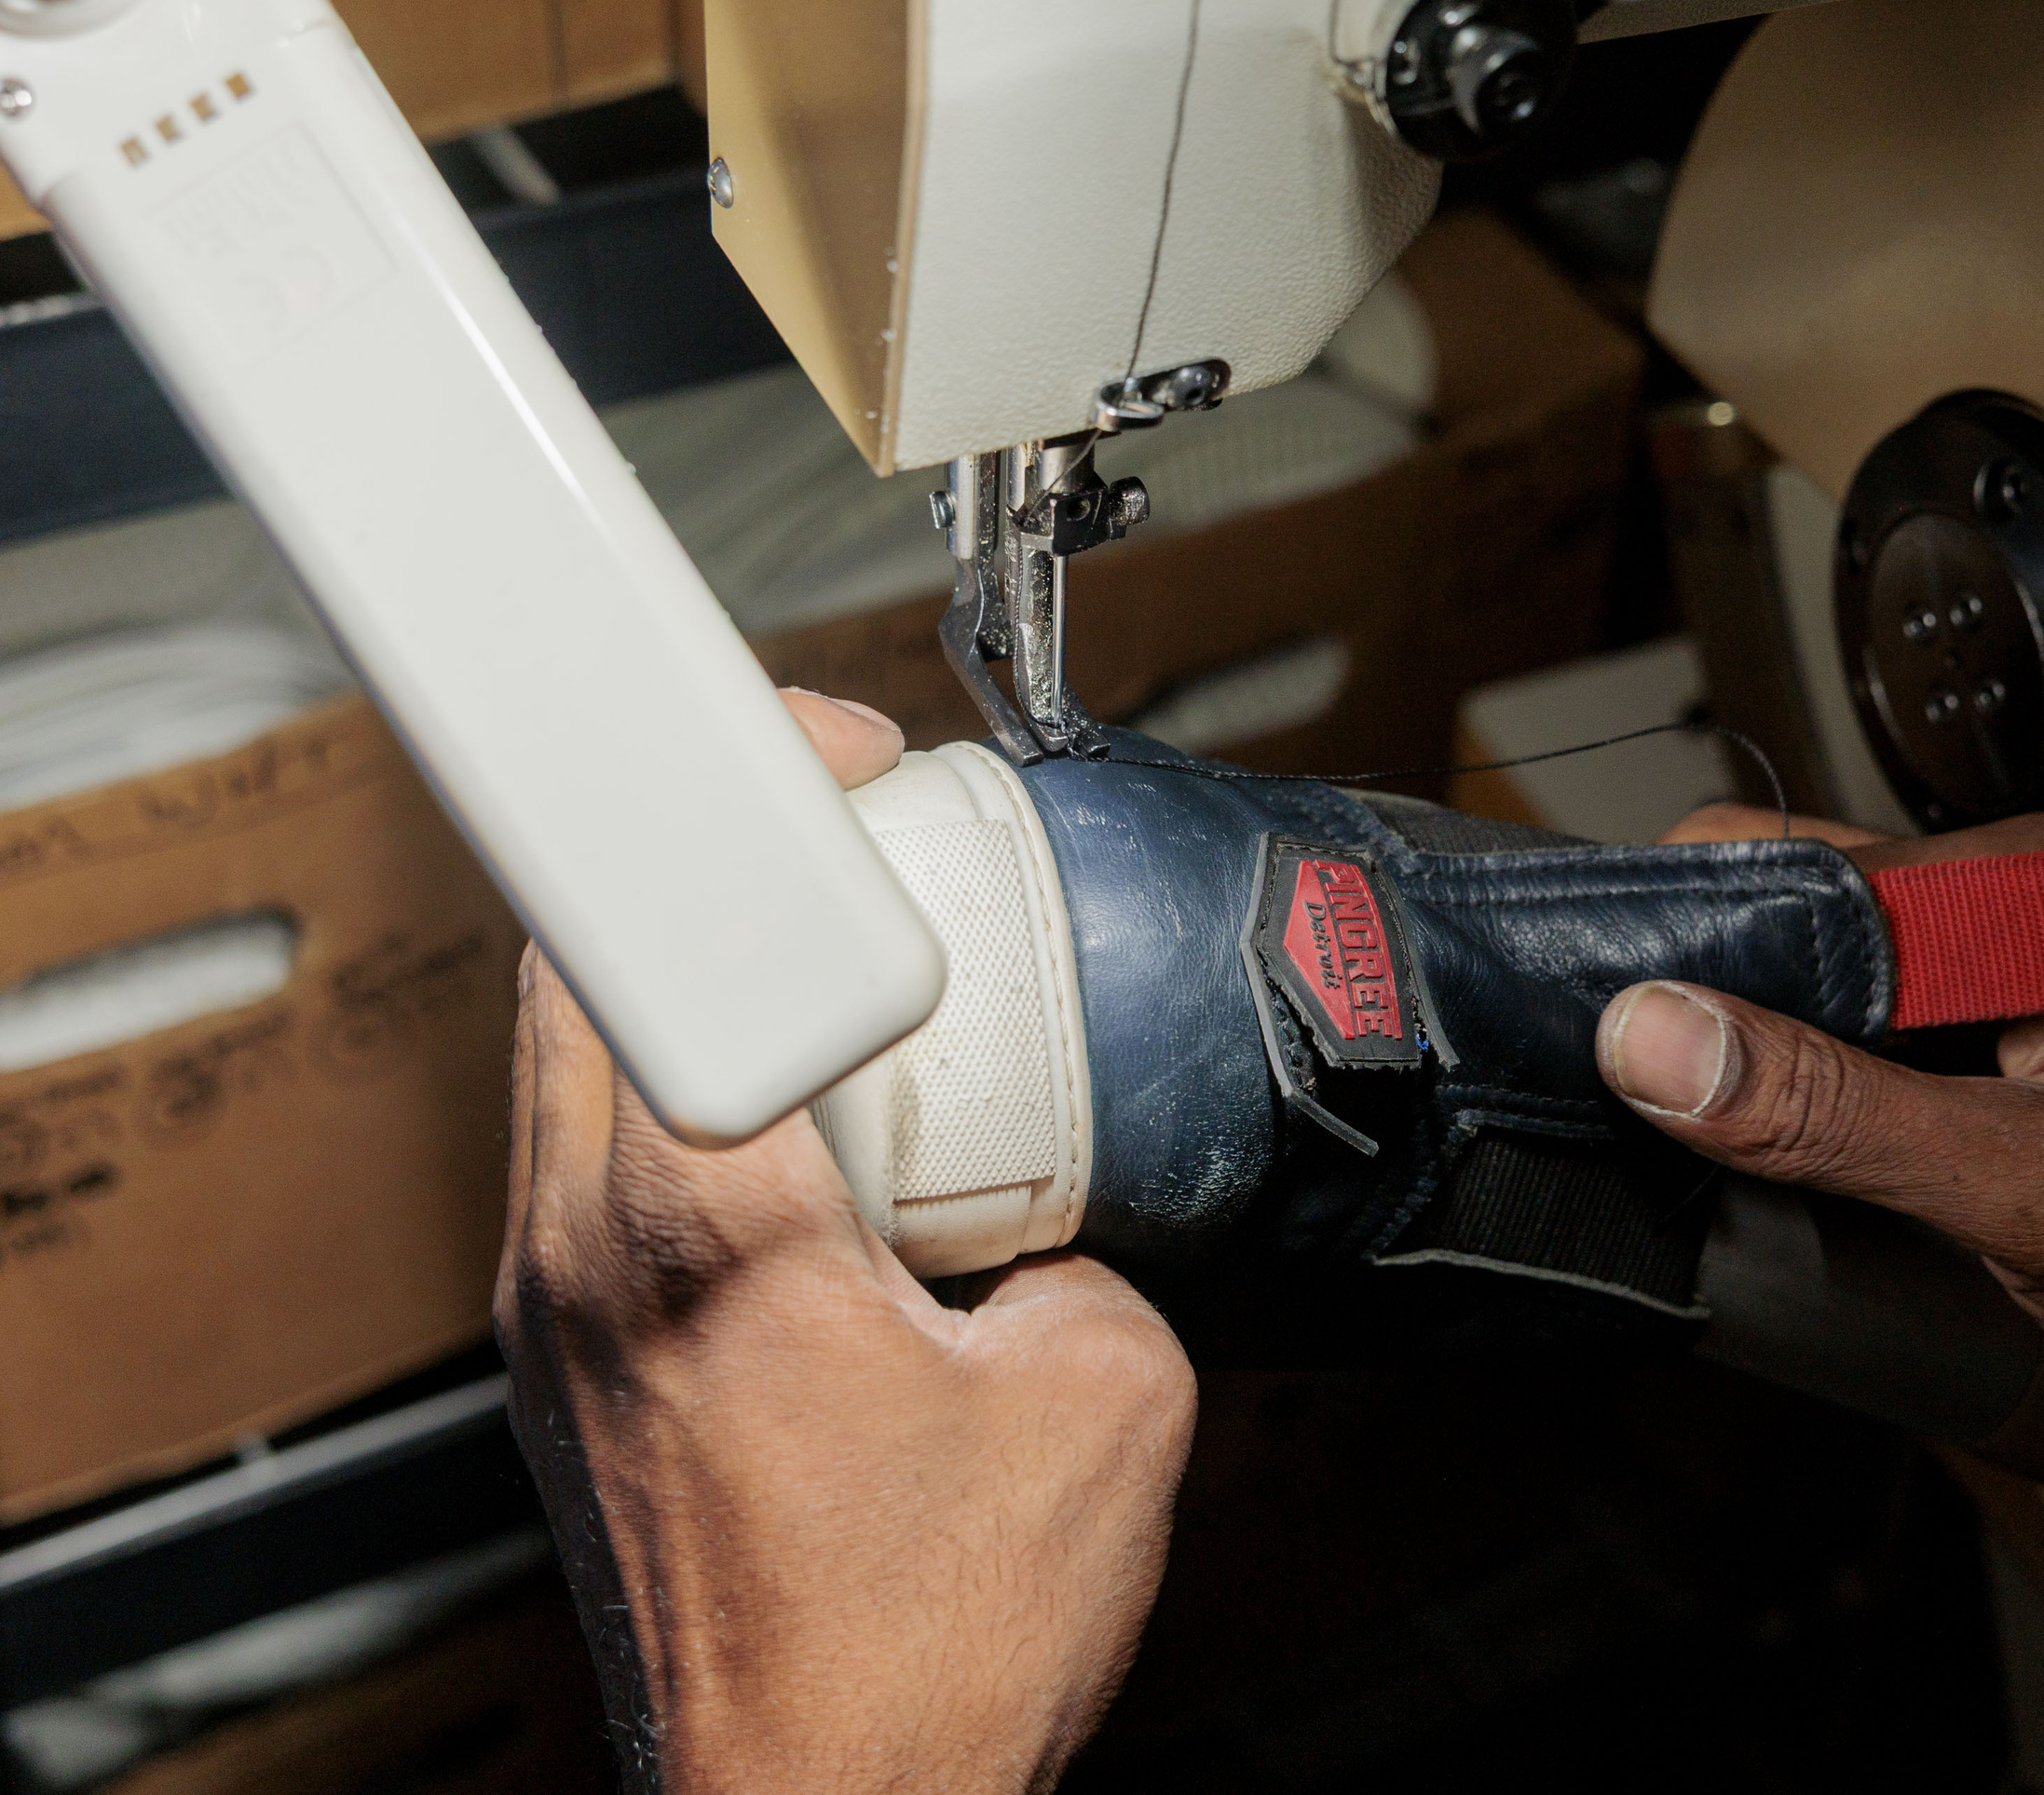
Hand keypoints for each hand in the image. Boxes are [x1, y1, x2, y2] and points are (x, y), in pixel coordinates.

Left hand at [498, 689, 1194, 1794]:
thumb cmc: (918, 1661)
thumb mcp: (1108, 1399)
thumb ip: (1096, 1242)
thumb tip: (1064, 1204)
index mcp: (702, 1227)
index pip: (659, 921)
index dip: (751, 798)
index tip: (844, 769)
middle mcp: (581, 1254)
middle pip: (582, 955)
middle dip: (717, 869)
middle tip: (855, 870)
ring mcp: (547, 1314)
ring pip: (571, 1057)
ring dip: (700, 993)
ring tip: (848, 1018)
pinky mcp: (564, 1368)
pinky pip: (592, 1163)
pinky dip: (690, 1109)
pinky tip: (819, 1170)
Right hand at [1599, 805, 2043, 1792]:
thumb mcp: (2025, 1186)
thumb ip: (1831, 1106)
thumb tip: (1652, 1032)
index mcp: (2028, 890)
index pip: (1788, 865)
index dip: (1672, 939)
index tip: (1568, 1016)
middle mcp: (2014, 929)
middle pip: (1791, 935)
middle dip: (1699, 1012)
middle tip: (1598, 1101)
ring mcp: (2008, 1017)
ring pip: (1816, 1016)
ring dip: (1746, 1081)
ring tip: (1656, 1147)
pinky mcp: (2003, 1099)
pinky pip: (1859, 1085)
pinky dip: (1797, 1129)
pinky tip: (1749, 1181)